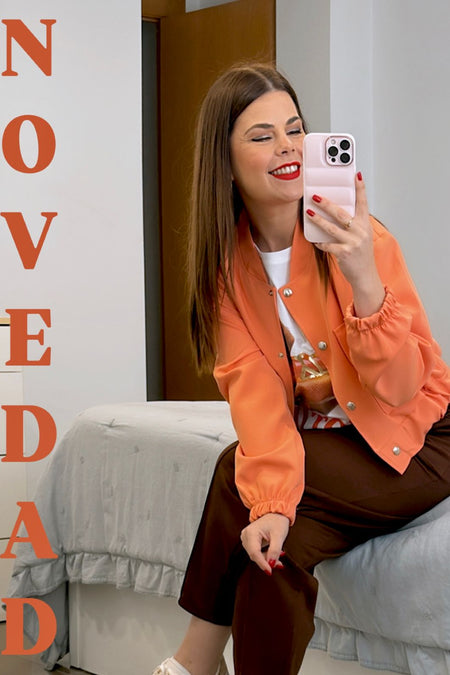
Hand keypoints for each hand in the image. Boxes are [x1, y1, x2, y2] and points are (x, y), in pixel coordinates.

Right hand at [240, 512, 289, 575]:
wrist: (275, 511)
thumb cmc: (277, 520)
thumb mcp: (279, 535)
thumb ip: (275, 550)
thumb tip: (271, 564)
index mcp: (251, 532)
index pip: (254, 553)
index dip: (262, 563)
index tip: (270, 572)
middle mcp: (246, 535)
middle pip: (255, 555)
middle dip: (267, 561)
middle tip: (280, 564)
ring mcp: (247, 538)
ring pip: (256, 555)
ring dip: (267, 559)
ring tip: (280, 557)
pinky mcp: (250, 540)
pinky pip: (257, 552)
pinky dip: (266, 555)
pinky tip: (276, 553)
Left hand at [306, 172, 384, 316]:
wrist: (365, 275)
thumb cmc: (361, 254)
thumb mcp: (363, 236)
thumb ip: (354, 223)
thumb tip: (337, 211)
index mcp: (365, 225)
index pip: (363, 202)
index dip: (360, 188)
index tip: (357, 175)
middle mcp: (360, 232)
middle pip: (341, 213)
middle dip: (326, 203)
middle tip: (315, 196)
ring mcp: (352, 242)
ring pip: (331, 228)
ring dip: (318, 220)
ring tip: (308, 212)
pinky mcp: (344, 253)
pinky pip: (327, 245)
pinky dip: (320, 242)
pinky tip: (314, 240)